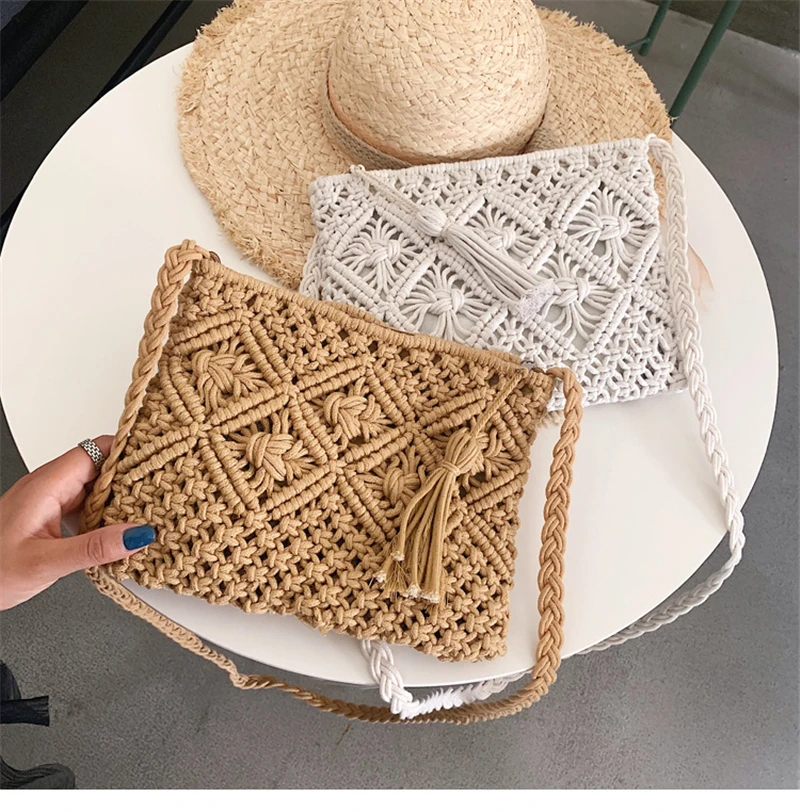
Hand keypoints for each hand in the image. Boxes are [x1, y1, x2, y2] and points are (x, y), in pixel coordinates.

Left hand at [0, 436, 153, 609]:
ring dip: (120, 498)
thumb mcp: (45, 563)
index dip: (128, 449)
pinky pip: (85, 506)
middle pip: (100, 467)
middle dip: (132, 476)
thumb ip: (94, 549)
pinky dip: (106, 514)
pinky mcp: (49, 518)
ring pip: (94, 488)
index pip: (95, 450)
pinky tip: (119, 530)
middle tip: (163, 487)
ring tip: (149, 510)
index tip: (158, 454)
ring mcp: (48, 502)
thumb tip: (137, 534)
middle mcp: (48, 487)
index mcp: (46, 485)